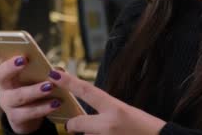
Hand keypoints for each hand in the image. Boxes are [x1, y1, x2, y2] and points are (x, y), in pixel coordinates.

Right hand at [0, 28, 59, 133]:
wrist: (28, 119)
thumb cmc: (32, 91)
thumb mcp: (36, 78)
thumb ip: (45, 70)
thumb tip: (58, 70)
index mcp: (8, 72)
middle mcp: (4, 87)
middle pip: (1, 75)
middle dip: (11, 66)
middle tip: (24, 59)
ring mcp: (7, 103)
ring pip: (18, 96)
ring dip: (34, 90)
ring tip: (49, 86)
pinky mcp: (16, 118)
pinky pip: (29, 113)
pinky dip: (43, 108)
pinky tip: (56, 103)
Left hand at [48, 69, 166, 134]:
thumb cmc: (147, 128)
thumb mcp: (128, 113)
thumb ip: (108, 112)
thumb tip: (92, 115)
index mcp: (116, 108)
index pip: (87, 91)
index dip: (69, 82)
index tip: (54, 72)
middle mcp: (109, 124)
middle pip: (77, 124)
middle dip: (73, 125)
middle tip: (73, 125)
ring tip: (113, 133)